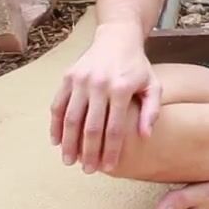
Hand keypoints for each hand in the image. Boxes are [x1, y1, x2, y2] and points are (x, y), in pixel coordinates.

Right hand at [49, 24, 160, 173]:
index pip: (115, 128)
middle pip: (91, 127)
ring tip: (69, 161)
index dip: (110, 150)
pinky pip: (58, 105)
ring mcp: (81, 80)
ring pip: (71, 119)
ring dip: (69, 143)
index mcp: (122, 88)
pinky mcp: (68, 77)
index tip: (108, 167)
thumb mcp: (153, 84)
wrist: (117, 38)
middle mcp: (99, 84)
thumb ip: (151, 110)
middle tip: (87, 170)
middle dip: (88, 152)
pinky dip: (56, 125)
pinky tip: (57, 141)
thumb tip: (144, 135)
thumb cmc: (137, 66)